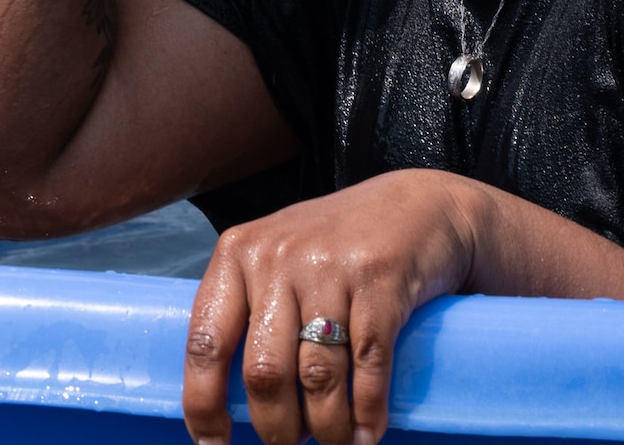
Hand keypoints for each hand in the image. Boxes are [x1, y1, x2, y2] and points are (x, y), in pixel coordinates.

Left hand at [182, 170, 480, 444]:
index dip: (204, 404)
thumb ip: (251, 308)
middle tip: (290, 443)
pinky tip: (368, 432)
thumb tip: (229, 398)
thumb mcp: (280, 257)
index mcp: (239, 252)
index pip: (206, 341)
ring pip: (318, 377)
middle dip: (277, 427)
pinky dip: (367, 411)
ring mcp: (330, 266)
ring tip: (334, 441)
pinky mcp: (380, 278)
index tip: (213, 442)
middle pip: (264, 372)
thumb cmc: (339, 241)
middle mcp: (279, 256)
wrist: (419, 203)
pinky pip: (368, 364)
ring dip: (327, 428)